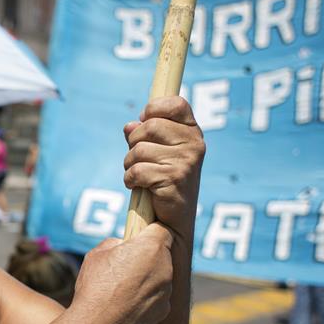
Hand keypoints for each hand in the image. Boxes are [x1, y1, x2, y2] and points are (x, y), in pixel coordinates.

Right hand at [71, 223, 173, 323]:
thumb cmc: (95, 287)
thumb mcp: (97, 254)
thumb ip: (116, 244)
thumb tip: (122, 246)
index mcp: (151, 247)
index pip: (162, 229)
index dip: (150, 232)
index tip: (139, 236)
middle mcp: (165, 268)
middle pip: (162, 254)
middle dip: (147, 256)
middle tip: (125, 264)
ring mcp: (167, 291)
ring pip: (160, 276)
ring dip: (147, 278)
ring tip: (122, 288)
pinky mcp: (164, 310)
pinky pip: (158, 297)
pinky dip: (146, 298)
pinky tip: (126, 304)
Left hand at [123, 96, 204, 244]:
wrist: (173, 220)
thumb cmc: (163, 181)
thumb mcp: (157, 153)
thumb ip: (144, 135)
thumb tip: (129, 126)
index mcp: (192, 132)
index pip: (175, 104)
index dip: (154, 108)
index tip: (145, 120)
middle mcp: (194, 144)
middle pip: (149, 126)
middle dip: (134, 143)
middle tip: (138, 159)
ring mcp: (186, 161)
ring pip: (138, 149)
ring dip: (129, 164)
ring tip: (140, 176)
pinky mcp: (174, 178)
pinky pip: (136, 170)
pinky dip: (130, 179)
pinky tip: (138, 186)